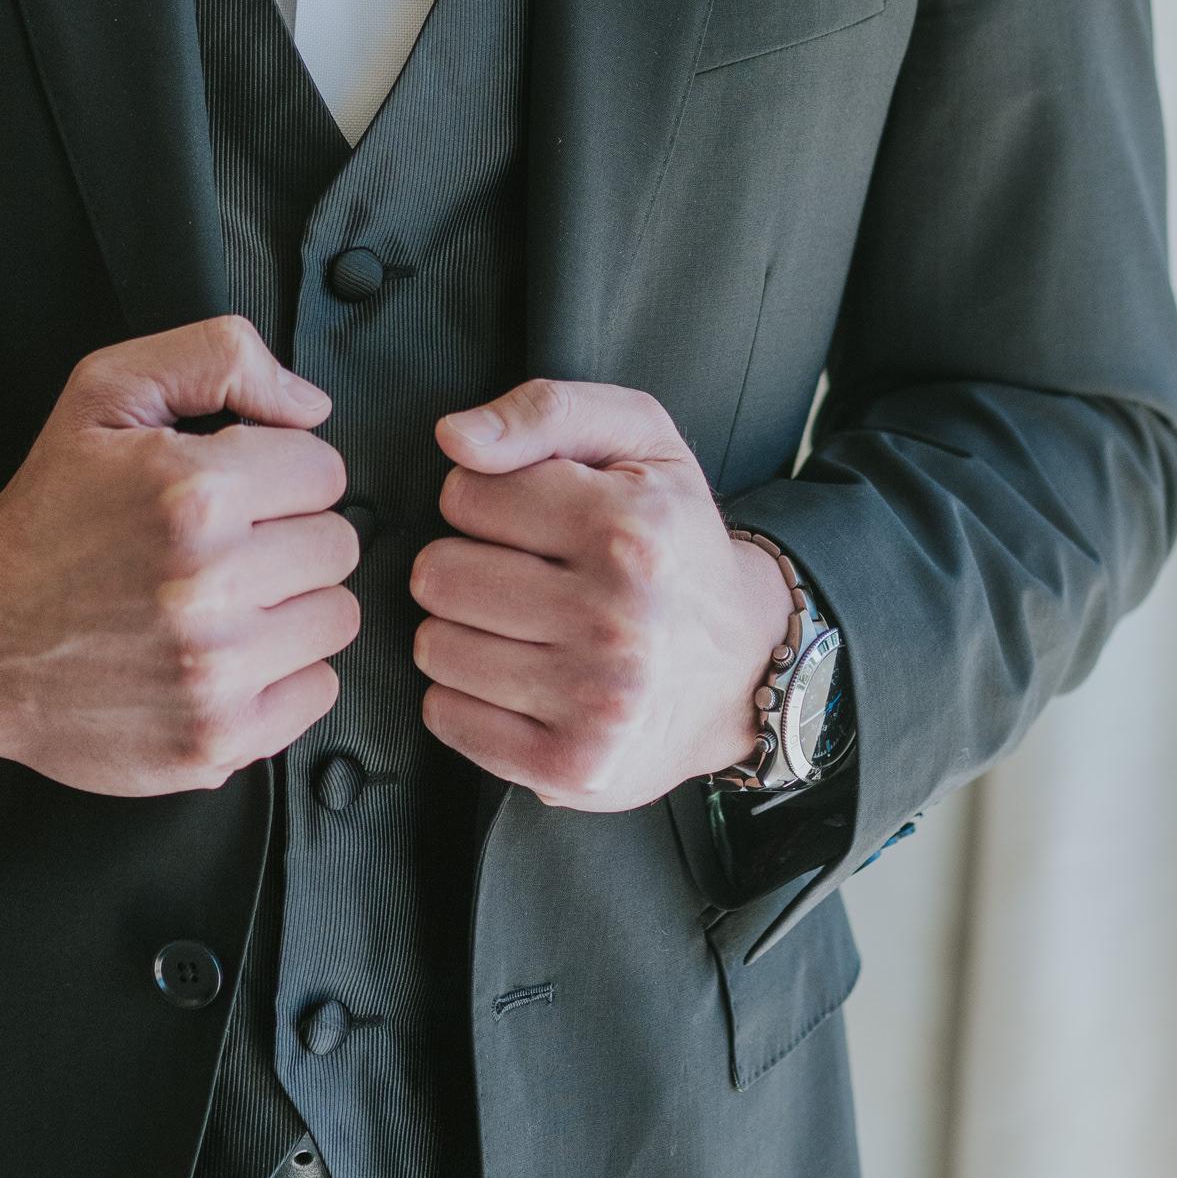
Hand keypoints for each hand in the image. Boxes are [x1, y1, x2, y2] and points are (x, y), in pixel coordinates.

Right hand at [0, 319, 360, 797]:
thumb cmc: (44, 513)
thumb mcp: (106, 392)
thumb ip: (218, 358)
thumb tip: (310, 405)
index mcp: (193, 493)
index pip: (324, 469)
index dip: (279, 470)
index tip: (236, 489)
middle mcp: (209, 588)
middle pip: (339, 544)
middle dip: (289, 534)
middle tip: (226, 544)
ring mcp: (214, 674)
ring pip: (336, 617)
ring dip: (291, 604)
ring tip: (224, 599)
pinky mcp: (215, 740)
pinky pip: (317, 693)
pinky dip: (281, 674)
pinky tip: (221, 653)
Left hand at [407, 380, 789, 811]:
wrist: (742, 663)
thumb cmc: (675, 541)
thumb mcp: (636, 439)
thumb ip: (543, 410)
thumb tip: (455, 438)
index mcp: (627, 529)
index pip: (463, 494)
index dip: (486, 500)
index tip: (531, 521)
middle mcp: (615, 621)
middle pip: (437, 575)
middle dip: (466, 566)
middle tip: (522, 576)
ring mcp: (594, 702)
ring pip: (434, 647)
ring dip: (463, 633)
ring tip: (522, 627)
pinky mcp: (570, 767)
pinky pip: (447, 716)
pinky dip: (467, 696)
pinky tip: (519, 679)